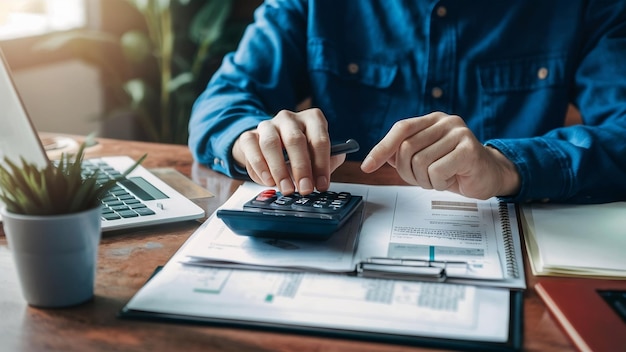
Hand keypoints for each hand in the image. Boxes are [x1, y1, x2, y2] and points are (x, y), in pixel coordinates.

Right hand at [232, 108, 345, 194]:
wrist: (267, 145)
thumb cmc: (298, 151)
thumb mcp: (316, 155)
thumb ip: (327, 162)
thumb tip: (327, 174)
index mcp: (312, 119)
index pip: (319, 139)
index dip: (322, 164)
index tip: (322, 184)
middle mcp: (289, 118)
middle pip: (295, 140)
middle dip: (301, 168)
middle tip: (305, 189)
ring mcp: (267, 125)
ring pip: (271, 144)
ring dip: (279, 170)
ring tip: (287, 189)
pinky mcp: (249, 135)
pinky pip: (252, 148)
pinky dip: (260, 166)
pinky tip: (269, 181)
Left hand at [360, 111, 519, 198]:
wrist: (489, 176)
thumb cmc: (456, 168)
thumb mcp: (425, 159)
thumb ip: (403, 154)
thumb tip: (378, 157)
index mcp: (432, 120)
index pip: (400, 129)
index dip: (381, 148)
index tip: (367, 166)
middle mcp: (445, 121)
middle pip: (406, 149)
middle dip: (408, 172)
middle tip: (422, 179)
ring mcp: (459, 133)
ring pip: (420, 162)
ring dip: (425, 180)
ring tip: (440, 178)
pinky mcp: (469, 149)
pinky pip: (437, 171)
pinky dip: (438, 183)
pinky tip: (451, 179)